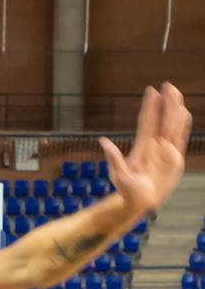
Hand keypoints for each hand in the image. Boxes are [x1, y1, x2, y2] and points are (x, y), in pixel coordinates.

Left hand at [101, 83, 191, 218]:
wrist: (138, 203)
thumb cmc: (126, 191)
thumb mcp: (118, 175)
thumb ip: (114, 159)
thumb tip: (104, 142)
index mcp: (142, 147)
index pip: (147, 122)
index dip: (150, 107)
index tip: (151, 91)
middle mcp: (155, 145)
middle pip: (162, 119)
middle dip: (166, 103)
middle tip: (168, 85)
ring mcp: (165, 150)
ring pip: (172, 126)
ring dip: (175, 110)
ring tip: (177, 94)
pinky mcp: (175, 158)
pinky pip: (181, 138)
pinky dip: (184, 126)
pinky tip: (185, 114)